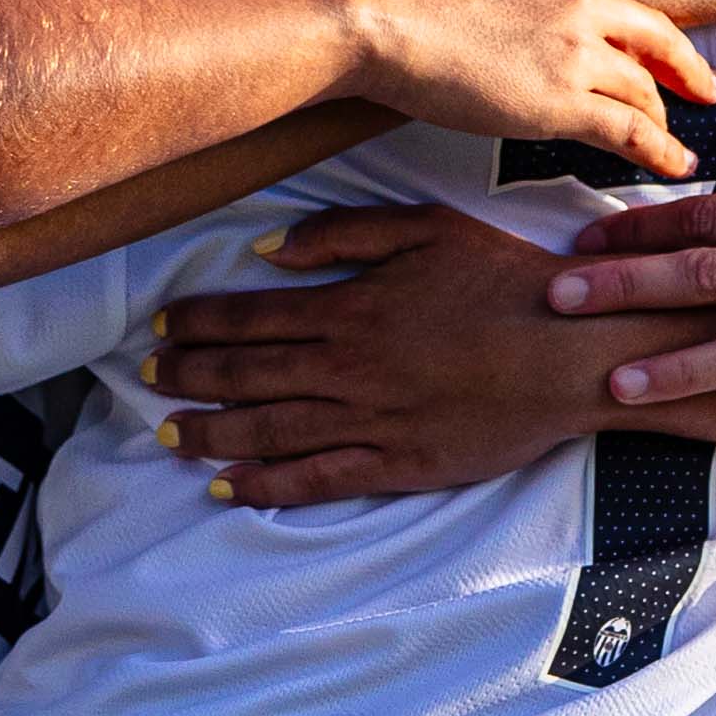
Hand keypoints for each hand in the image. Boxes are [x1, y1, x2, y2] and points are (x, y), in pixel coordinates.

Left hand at [137, 206, 701, 503]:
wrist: (570, 352)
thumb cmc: (505, 282)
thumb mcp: (427, 229)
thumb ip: (343, 233)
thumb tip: (266, 250)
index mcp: (350, 307)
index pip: (252, 318)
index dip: (200, 324)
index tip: (163, 329)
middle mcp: (347, 368)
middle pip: (246, 375)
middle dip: (188, 377)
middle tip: (145, 380)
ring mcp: (369, 421)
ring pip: (268, 430)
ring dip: (210, 432)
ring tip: (167, 433)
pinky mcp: (398, 465)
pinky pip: (318, 480)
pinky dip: (268, 485)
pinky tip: (229, 487)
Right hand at [312, 0, 715, 178]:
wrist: (364, 15)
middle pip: (661, 29)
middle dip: (690, 60)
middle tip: (710, 84)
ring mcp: (572, 51)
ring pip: (645, 85)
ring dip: (663, 111)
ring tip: (672, 133)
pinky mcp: (557, 103)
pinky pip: (628, 133)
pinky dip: (659, 153)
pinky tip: (675, 167)